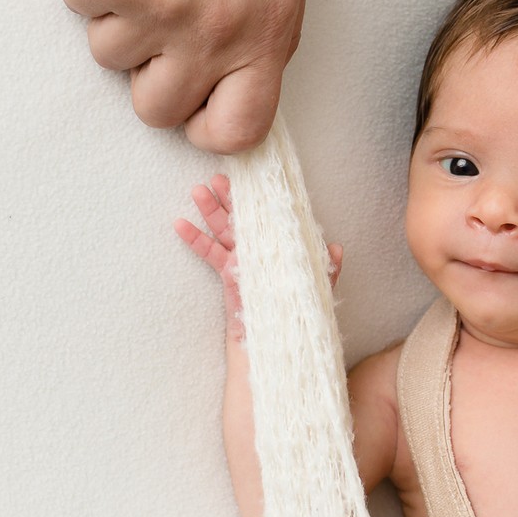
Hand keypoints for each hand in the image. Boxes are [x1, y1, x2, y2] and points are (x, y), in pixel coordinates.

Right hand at [61, 0, 315, 153]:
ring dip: (117, 11)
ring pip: (109, 54)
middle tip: (157, 18)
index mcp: (269, 30)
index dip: (207, 125)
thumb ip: (265, 22)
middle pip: (158, 108)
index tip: (194, 105)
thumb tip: (241, 70)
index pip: (239, 128)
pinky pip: (77, 2)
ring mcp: (160, 6)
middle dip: (149, 71)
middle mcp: (217, 30)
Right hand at [175, 173, 342, 338]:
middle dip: (231, 197)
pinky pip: (210, 252)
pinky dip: (196, 239)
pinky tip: (181, 224)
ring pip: (224, 229)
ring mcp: (243, 259)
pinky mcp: (228, 273)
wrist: (277, 338)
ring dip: (211, 210)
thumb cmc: (298, 309)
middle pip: (244, 216)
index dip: (261, 199)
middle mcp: (262, 248)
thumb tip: (337, 249)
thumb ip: (328, 269)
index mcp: (282, 246)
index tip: (252, 179)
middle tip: (218, 177)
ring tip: (198, 191)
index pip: (271, 216)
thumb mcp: (318, 286)